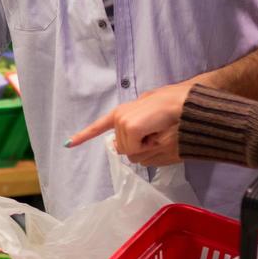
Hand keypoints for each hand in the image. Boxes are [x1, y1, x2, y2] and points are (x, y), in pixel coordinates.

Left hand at [68, 82, 192, 165]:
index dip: (84, 135)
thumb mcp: (154, 119)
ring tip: (161, 131)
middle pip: (124, 149)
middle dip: (140, 147)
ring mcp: (124, 122)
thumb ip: (138, 128)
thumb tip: (122, 145)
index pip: (100, 126)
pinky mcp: (131, 128)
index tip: (68, 144)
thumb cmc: (177, 110)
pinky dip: (148, 147)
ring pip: (131, 152)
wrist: (189, 105)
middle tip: (157, 132)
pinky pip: (137, 150)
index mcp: (124, 112)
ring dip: (146, 148)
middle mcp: (120, 116)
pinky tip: (158, 134)